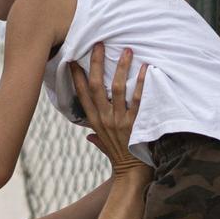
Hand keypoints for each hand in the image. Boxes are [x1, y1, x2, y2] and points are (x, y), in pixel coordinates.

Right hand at [69, 43, 147, 176]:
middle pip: (96, 86)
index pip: (82, 95)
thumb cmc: (120, 159)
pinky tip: (145, 68)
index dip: (76, 76)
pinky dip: (141, 83)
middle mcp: (104, 119)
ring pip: (116, 89)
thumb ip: (96, 139)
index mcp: (95, 122)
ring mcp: (120, 121)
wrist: (132, 175)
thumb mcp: (104, 147)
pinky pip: (138, 99)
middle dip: (96, 63)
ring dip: (120, 67)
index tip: (73, 58)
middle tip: (98, 43)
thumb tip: (88, 136)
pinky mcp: (136, 123)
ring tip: (126, 50)